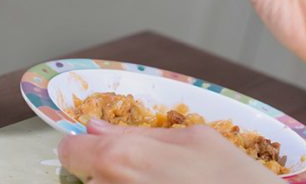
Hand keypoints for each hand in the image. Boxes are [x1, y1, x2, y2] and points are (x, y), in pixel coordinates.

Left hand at [57, 119, 281, 183]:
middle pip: (87, 180)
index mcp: (121, 158)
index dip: (85, 149)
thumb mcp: (194, 139)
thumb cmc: (235, 180)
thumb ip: (139, 133)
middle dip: (108, 175)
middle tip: (149, 176)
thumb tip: (96, 128)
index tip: (100, 152)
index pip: (70, 151)